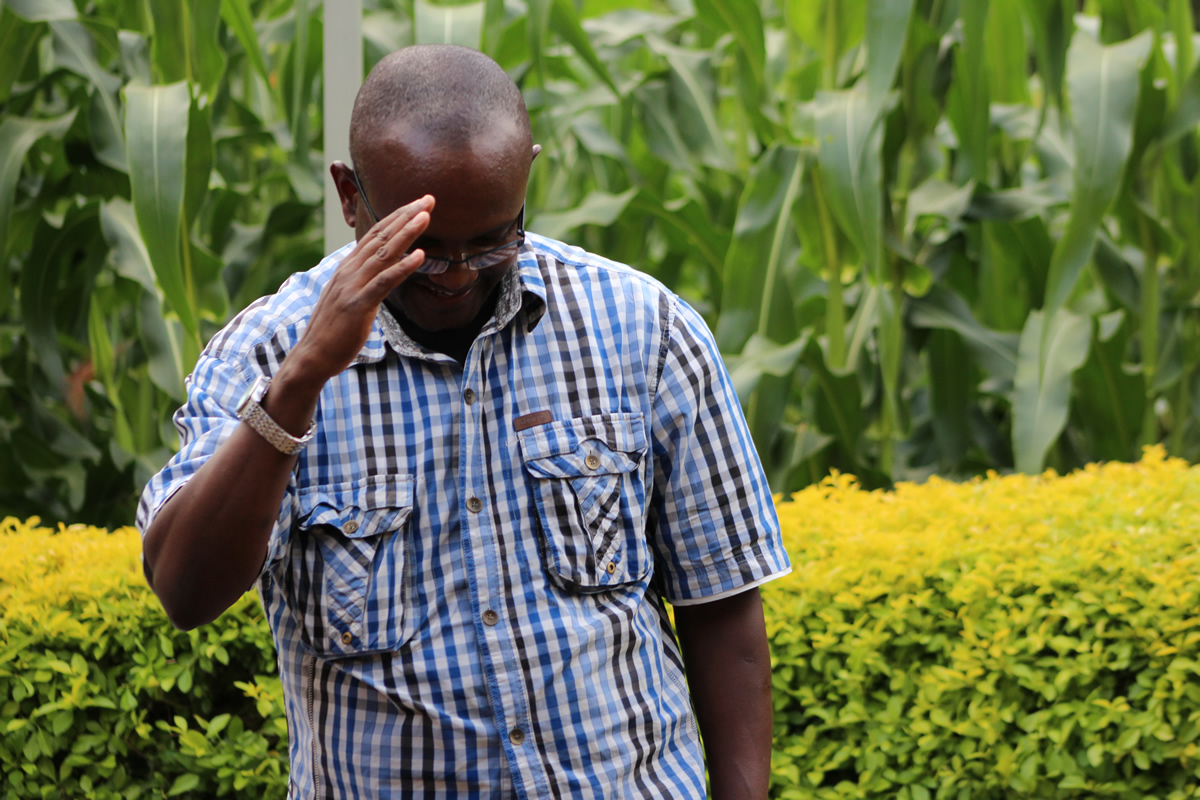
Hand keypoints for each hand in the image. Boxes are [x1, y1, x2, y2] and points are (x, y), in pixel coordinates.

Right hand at [286, 194, 433, 383]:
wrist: (313, 356)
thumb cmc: (333, 330)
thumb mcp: (349, 298)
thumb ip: (363, 282)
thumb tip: (381, 274)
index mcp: (347, 268)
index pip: (374, 235)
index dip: (397, 218)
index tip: (417, 205)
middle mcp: (349, 271)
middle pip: (381, 236)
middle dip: (406, 216)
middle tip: (428, 199)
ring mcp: (352, 286)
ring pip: (383, 253)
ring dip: (406, 233)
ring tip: (426, 217)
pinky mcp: (358, 305)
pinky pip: (384, 282)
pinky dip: (402, 267)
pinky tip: (420, 257)